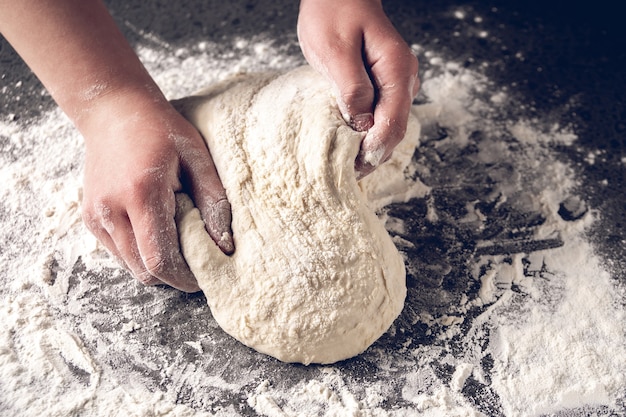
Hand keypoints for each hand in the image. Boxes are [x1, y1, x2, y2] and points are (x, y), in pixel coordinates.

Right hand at [80, 89, 232, 291]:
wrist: (113, 111)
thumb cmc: (161, 129)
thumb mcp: (196, 157)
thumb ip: (213, 202)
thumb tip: (225, 245)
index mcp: (142, 194)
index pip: (159, 259)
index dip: (184, 278)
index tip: (205, 276)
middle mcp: (112, 209)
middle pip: (143, 271)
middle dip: (173, 276)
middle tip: (196, 262)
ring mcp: (96, 215)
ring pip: (130, 266)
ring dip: (156, 266)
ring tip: (177, 242)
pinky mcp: (91, 218)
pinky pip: (119, 253)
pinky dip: (140, 253)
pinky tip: (157, 231)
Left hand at [297, 0, 419, 177]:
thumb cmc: (333, 13)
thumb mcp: (335, 51)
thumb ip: (352, 88)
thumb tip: (360, 126)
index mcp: (397, 70)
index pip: (393, 122)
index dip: (374, 149)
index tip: (352, 168)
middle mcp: (404, 79)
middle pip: (394, 129)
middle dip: (372, 154)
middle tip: (347, 175)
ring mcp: (397, 82)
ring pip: (389, 126)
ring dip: (370, 147)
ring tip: (347, 167)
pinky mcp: (385, 85)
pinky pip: (381, 116)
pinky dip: (367, 134)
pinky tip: (350, 145)